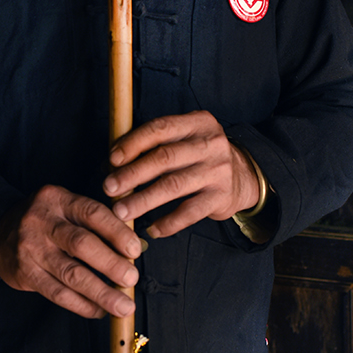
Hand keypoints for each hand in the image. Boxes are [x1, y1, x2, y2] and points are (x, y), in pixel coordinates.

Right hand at [0, 184, 140, 319]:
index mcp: (58, 199)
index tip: (135, 249)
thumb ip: (94, 222)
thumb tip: (134, 249)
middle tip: (132, 279)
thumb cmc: (45, 221)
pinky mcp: (24, 274)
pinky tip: (99, 311)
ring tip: (123, 306)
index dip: (116, 231)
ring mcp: (30, 249)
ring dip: (101, 292)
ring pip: (71, 274)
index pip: (91, 213)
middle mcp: (42, 222)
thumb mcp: (64, 208)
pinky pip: (57, 293)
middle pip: (81, 244)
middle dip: (111, 264)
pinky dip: (82, 305)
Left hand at [103, 110, 260, 238]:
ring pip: (174, 186)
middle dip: (132, 174)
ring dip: (143, 200)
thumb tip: (113, 160)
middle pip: (164, 158)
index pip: (160, 128)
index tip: (112, 159)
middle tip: (109, 188)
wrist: (243, 176)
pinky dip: (168, 222)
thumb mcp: (186, 138)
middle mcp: (211, 143)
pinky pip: (189, 212)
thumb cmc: (199, 156)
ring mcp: (218, 171)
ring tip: (121, 211)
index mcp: (198, 123)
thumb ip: (156, 143)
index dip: (133, 143)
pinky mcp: (222, 197)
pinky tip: (152, 229)